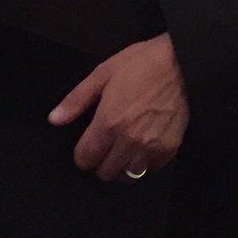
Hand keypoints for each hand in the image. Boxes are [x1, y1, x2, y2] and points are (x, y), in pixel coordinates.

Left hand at [47, 34, 189, 180]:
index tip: (90, 141)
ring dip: (123, 165)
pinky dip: (145, 162)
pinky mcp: (169, 149)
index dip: (83, 151)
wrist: (183, 61)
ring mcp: (150, 148)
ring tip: (126, 146)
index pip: (85, 159)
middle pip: (104, 172)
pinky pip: (150, 170)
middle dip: (102, 159)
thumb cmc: (143, 63)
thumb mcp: (104, 71)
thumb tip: (54, 119)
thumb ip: (77, 99)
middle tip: (109, 141)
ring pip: (127, 176)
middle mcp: (127, 141)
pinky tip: (145, 144)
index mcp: (108, 123)